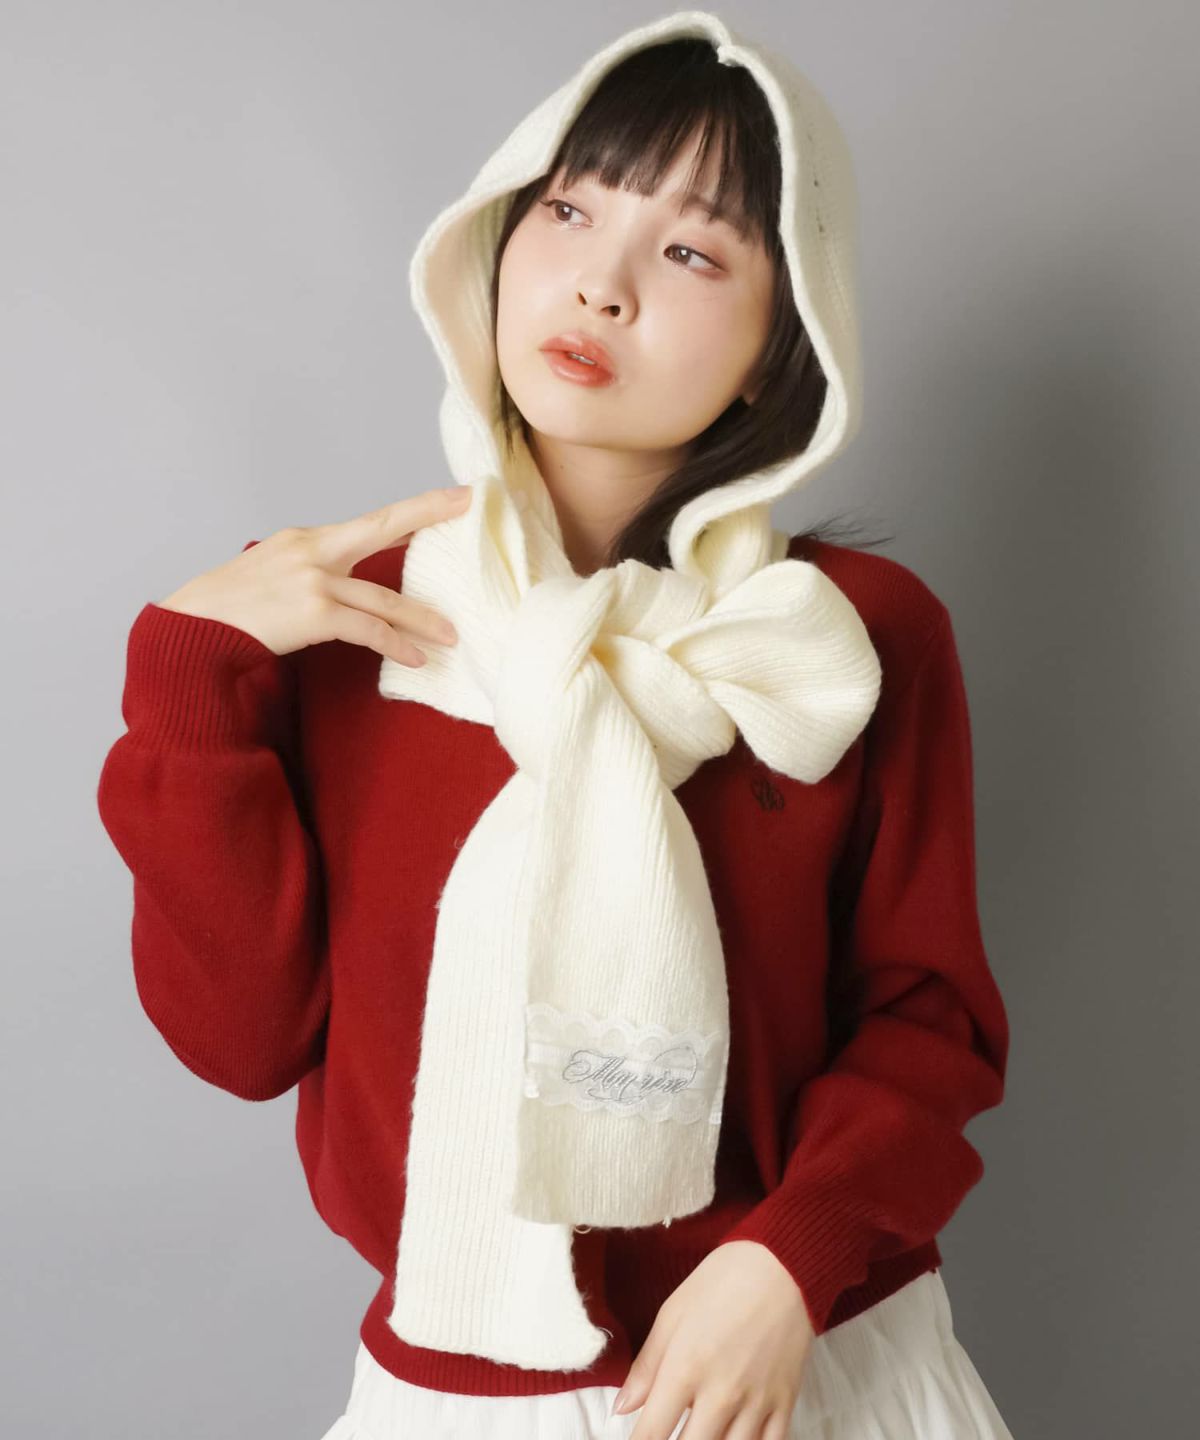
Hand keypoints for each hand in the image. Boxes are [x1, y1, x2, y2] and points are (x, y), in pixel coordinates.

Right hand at [156, 484, 472, 662]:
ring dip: (421, 619)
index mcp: (306, 540)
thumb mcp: (272, 572)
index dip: (414, 510)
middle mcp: (313, 550)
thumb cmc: (231, 609)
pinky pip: (368, 630)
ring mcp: (314, 580)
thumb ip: (313, 570)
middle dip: (428, 513)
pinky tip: (416, 658)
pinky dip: (395, 645)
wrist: (191, 629)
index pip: (371, 521)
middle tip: (469, 505)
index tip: (451, 497)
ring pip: (384, 597)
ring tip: (450, 636)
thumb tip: (351, 582)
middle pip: (382, 526)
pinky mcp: (314, 613)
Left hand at [611, 1241, 813, 1439]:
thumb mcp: (673, 1312)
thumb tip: (623, 1407)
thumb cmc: (723, 1281)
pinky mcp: (784, 1403)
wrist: (783, 1264)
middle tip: (670, 1433)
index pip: (651, 1433)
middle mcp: (720, 1394)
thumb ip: (647, 1365)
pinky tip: (734, 1438)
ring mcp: (756, 1402)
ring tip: (700, 1433)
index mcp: (685, 1368)